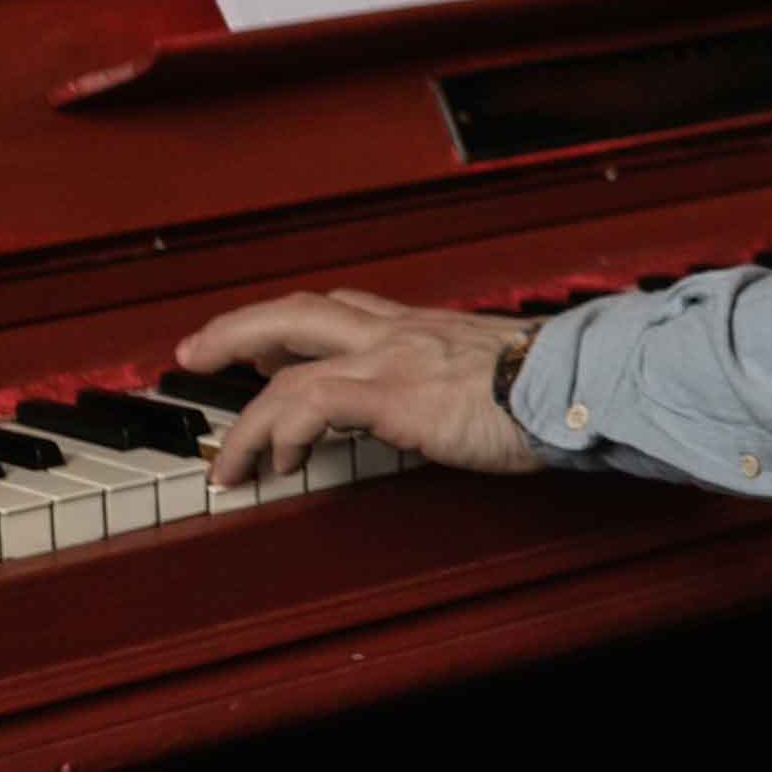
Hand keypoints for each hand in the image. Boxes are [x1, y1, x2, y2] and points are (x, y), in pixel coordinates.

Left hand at [176, 288, 541, 489]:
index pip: (340, 310)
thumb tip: (447, 408)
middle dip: (236, 331)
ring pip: (287, 363)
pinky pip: (309, 403)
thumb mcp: (492, 372)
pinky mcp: (390, 394)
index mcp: (422, 327)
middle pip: (295, 312)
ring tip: (226, 457)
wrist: (575, 385)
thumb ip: (457, 381)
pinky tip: (274, 461)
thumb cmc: (549, 387)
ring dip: (245, 414)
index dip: (290, 325)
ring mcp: (390, 359)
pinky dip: (279, 430)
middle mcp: (397, 332)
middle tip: (196, 354)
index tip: (260, 344)